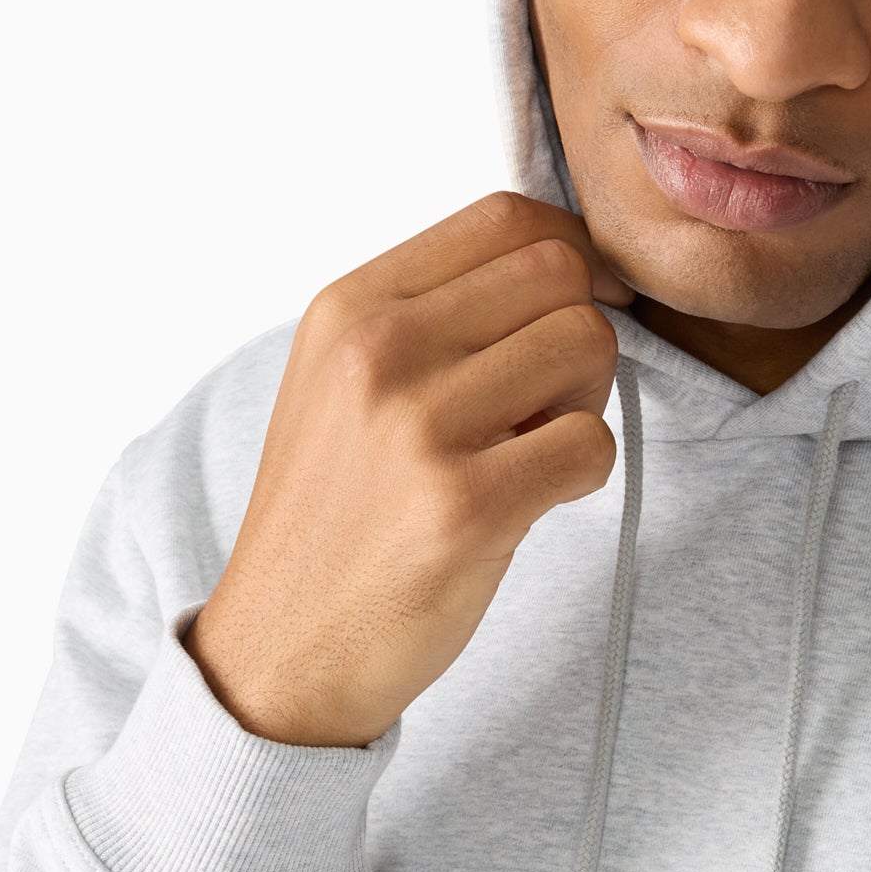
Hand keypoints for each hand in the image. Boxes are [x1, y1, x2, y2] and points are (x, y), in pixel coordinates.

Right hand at [184, 192, 633, 746]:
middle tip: (548, 399)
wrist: (278, 654)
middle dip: (581, 330)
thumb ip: (439, 310)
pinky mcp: (463, 506)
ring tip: (530, 449)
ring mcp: (418, 426)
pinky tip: (533, 500)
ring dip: (585, 401)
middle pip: (558, 272)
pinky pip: (592, 445)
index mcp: (351, 305)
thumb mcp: (348, 379)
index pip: (503, 217)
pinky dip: (584, 474)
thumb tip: (575, 260)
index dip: (571, 250)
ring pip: (587, 344)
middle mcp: (379, 350)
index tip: (586, 299)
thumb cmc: (340, 512)